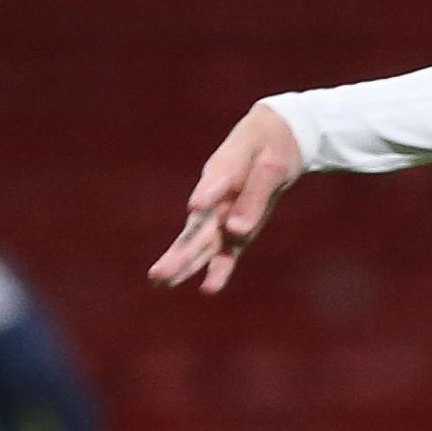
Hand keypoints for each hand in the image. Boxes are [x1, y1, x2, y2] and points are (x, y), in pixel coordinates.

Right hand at [152, 102, 306, 293]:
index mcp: (222, 171)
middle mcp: (215, 198)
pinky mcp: (236, 230)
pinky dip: (220, 270)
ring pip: (202, 244)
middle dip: (180, 252)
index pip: (214, 183)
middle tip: (158, 274)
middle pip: (197, 228)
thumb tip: (236, 230)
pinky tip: (209, 289)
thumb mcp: (271, 164)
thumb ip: (254, 195)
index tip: (196, 205)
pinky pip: (226, 253)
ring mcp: (222, 215)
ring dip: (185, 264)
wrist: (274, 141)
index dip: (208, 192)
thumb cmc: (269, 147)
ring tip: (160, 282)